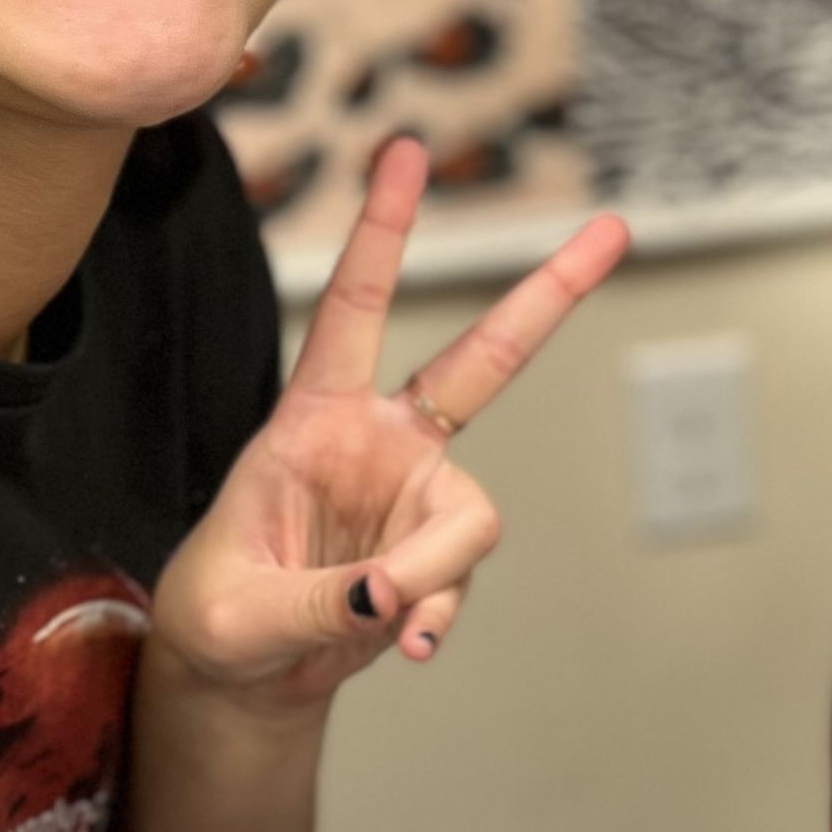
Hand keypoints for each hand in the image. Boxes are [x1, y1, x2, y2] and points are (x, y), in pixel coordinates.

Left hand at [148, 138, 628, 709]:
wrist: (240, 679)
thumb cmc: (215, 619)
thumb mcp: (236, 612)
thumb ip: (320, 599)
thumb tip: (399, 595)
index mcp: (312, 419)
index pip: (350, 308)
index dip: (381, 231)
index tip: (405, 153)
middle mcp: (379, 442)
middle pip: (481, 361)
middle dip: (548, 295)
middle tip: (616, 229)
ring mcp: (415, 497)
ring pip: (474, 516)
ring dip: (436, 573)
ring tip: (389, 622)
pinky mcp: (435, 553)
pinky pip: (460, 579)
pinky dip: (437, 615)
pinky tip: (407, 645)